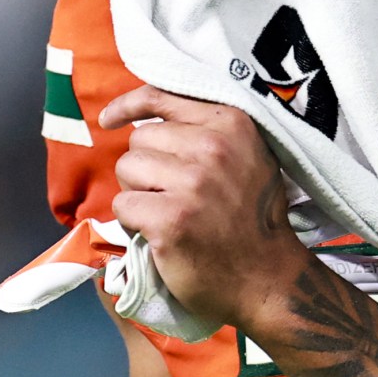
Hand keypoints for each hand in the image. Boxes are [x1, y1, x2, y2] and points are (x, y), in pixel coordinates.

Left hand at [98, 86, 311, 329]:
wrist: (267, 279)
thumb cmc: (251, 219)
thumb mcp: (248, 157)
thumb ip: (208, 131)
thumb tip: (147, 117)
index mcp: (231, 124)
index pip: (160, 97)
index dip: (129, 106)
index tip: (110, 120)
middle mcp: (213, 147)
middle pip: (140, 139)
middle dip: (145, 167)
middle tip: (172, 195)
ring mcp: (192, 184)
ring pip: (127, 169)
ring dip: (137, 193)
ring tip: (167, 213)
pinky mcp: (170, 219)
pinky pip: (122, 205)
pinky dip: (133, 223)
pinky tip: (159, 235)